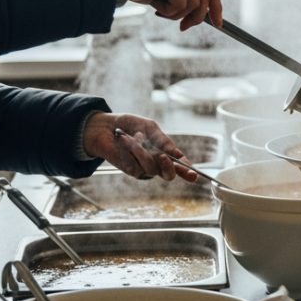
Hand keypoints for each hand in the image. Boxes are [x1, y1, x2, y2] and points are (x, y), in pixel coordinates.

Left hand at [81, 112, 198, 182]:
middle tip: (162, 156)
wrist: (107, 126)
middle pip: (168, 175)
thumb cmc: (131, 125)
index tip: (193, 175)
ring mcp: (142, 168)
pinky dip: (128, 150)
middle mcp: (156, 163)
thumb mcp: (151, 128)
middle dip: (168, 167)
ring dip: (141, 151)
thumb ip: (163, 140)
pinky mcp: (129, 169)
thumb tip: (174, 153)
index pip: (179, 165)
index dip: (187, 171)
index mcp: (165, 152)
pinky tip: (123, 140)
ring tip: (134, 137)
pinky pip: (133, 165)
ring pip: (149, 168)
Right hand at [121, 0, 223, 30]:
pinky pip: (181, 3)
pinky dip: (167, 11)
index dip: (215, 6)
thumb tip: (204, 16)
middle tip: (182, 27)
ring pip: (194, 3)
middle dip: (197, 17)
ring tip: (159, 9)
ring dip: (175, 14)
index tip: (218, 23)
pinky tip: (154, 4)